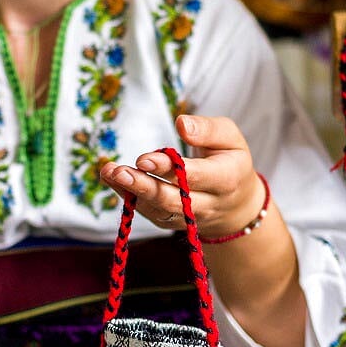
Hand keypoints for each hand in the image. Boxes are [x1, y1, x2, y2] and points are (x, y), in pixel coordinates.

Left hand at [100, 114, 263, 236]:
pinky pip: (150, 213)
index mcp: (227, 179)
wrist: (236, 203)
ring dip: (131, 192)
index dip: (169, 169)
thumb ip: (208, 129)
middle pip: (173, 199)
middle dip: (144, 186)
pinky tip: (111, 179)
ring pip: (158, 209)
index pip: (195, 176)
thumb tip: (182, 124)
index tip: (144, 159)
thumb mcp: (229, 137)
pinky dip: (128, 197)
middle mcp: (209, 204)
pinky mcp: (172, 222)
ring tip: (109, 173)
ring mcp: (189, 218)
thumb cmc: (229, 159)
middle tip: (119, 172)